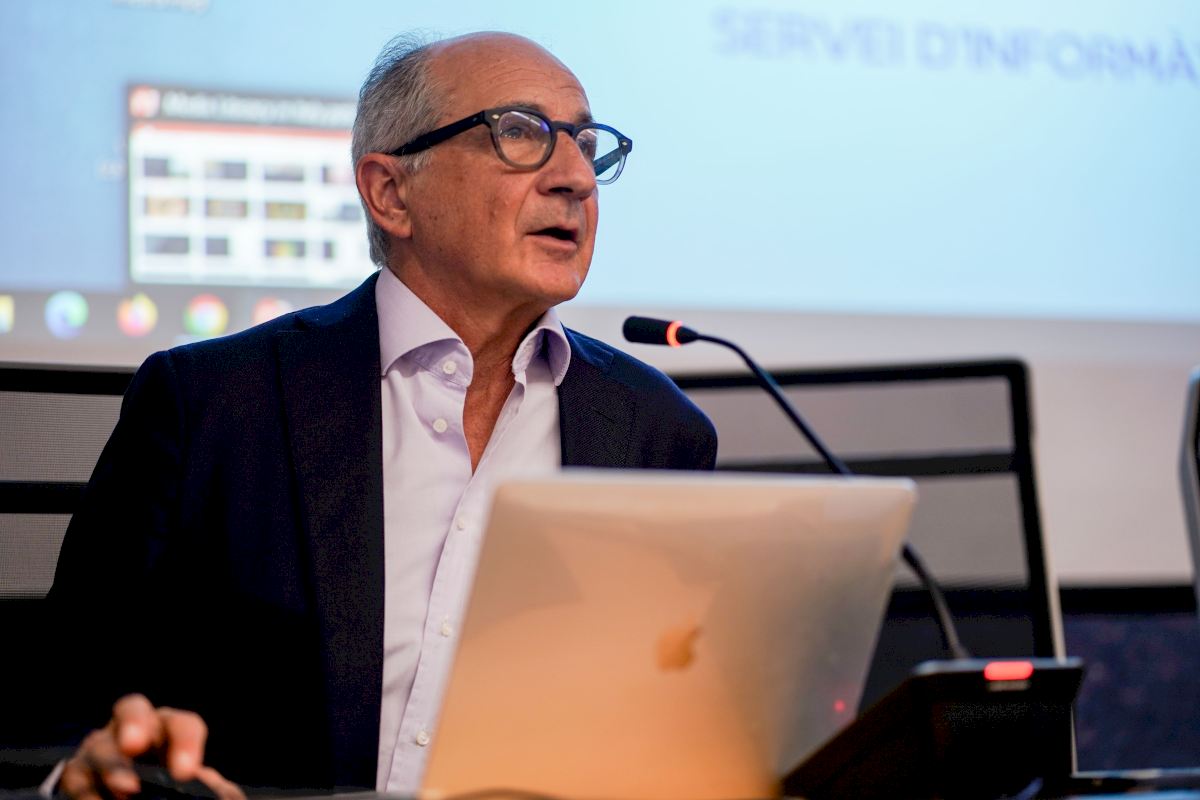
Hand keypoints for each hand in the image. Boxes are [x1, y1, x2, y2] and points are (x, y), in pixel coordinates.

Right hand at [59, 694, 244, 799]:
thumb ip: (209, 787)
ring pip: (100, 744)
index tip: (186, 773)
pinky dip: (85, 791)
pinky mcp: (78, 771)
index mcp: (170, 729)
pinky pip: (76, 776)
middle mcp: (135, 729)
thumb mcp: (190, 782)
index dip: (185, 743)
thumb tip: (215, 792)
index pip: (182, 725)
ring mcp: (102, 747)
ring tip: (126, 788)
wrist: (133, 794)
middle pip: (132, 709)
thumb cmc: (172, 785)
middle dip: (135, 723)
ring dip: (111, 765)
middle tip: (136, 746)